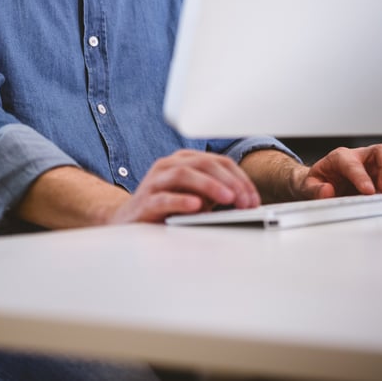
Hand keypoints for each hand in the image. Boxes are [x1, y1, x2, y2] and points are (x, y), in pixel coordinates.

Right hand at [110, 149, 260, 224]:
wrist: (129, 220)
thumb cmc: (166, 208)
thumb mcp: (196, 198)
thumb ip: (215, 195)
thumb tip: (244, 201)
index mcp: (184, 160)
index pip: (218, 161)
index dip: (238, 178)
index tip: (252, 199)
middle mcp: (169, 165)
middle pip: (204, 163)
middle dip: (229, 182)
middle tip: (244, 200)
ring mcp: (156, 181)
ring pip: (184, 174)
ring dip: (210, 186)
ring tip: (228, 199)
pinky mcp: (146, 200)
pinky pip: (165, 197)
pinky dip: (182, 200)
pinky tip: (197, 206)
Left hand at [295, 144, 381, 199]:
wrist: (321, 180)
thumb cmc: (317, 181)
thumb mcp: (308, 186)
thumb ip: (316, 189)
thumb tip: (327, 191)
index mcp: (340, 157)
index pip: (353, 163)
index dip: (361, 176)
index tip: (368, 191)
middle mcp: (360, 156)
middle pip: (381, 151)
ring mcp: (373, 163)